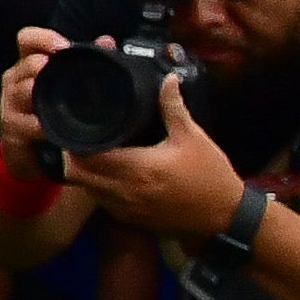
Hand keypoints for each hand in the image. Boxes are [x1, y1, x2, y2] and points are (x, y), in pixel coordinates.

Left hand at [60, 68, 255, 242]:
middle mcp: (125, 191)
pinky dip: (98, 189)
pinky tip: (109, 174)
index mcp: (136, 168)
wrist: (225, 216)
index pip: (87, 156)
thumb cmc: (210, 175)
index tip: (79, 126)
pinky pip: (102, 203)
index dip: (76, 141)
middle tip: (82, 137)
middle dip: (74, 155)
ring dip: (85, 173)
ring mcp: (126, 209)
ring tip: (94, 153)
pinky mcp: (132, 220)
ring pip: (87, 190)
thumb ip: (173, 107)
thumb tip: (168, 79)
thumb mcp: (193, 137)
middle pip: (78, 174)